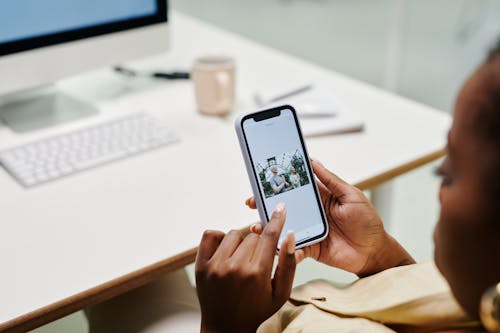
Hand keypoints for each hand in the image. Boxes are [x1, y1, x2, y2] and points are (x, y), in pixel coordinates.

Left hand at [195, 203, 295, 332]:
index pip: (269, 236)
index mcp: (256, 274)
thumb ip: (288, 264)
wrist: (226, 327)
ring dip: (240, 242)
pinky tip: (225, 251)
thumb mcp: (280, 293)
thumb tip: (289, 235)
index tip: (280, 208)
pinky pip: (211, 235)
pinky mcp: (201, 266)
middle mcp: (234, 268)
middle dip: (258, 244)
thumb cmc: (256, 310)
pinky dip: (219, 238)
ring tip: (241, 260)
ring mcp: (215, 266)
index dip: (276, 219)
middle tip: (256, 260)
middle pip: (253, 235)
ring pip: (234, 234)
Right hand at [246, 159, 413, 276]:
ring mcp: (309, 231)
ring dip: (269, 227)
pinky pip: (293, 249)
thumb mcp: (351, 195)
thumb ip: (331, 180)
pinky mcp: (310, 248)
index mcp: (319, 197)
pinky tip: (276, 247)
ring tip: (257, 227)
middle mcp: (311, 213)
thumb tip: (313, 160)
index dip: (279, 183)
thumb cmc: (367, 221)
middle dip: (266, 205)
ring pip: (284, 227)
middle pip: (284, 207)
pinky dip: (284, 249)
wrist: (374, 251)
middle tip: (252, 202)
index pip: (295, 187)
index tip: (263, 180)